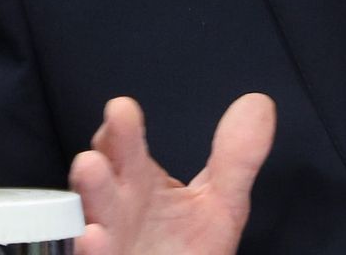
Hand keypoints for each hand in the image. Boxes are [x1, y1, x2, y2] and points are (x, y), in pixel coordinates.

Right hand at [68, 94, 275, 254]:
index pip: (124, 148)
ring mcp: (108, 241)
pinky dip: (91, 248)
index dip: (121, 130)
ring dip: (88, 200)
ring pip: (89, 219)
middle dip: (96, 166)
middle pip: (101, 182)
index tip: (122, 110)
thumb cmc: (187, 248)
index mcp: (140, 182)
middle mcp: (117, 210)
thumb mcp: (220, 201)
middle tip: (94, 153)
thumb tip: (257, 105)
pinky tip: (93, 237)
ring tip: (88, 176)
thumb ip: (236, 157)